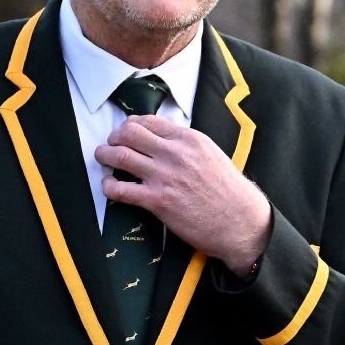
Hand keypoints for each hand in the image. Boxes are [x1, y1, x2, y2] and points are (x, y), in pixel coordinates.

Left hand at [95, 115, 270, 277]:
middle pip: (129, 133)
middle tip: (111, 145)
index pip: (148, 121)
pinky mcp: (158, 202)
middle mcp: (175, 154)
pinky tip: (109, 186)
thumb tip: (161, 139)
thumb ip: (185, 144)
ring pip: (120, 156)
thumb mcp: (211, 154)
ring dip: (104, 156)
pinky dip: (108, 186)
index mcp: (189, 139)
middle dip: (114, 137)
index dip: (130, 125)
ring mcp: (165, 177)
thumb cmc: (229, 191)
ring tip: (103, 160)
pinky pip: (120, 190)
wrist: (241, 223)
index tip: (125, 132)